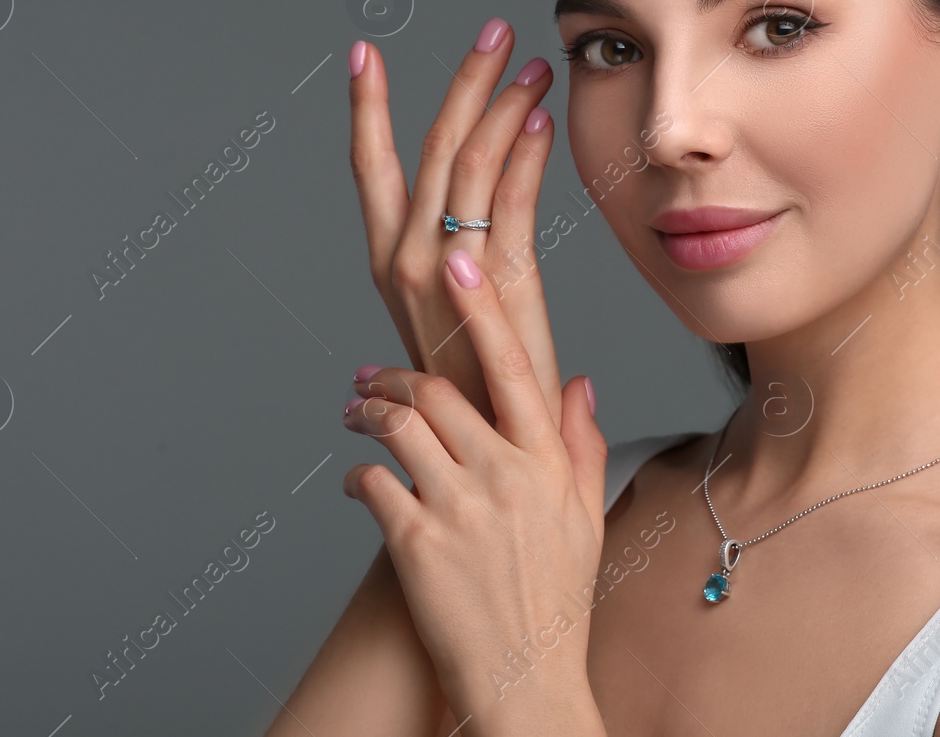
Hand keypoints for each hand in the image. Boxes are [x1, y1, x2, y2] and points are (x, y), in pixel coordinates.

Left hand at [341, 249, 608, 734]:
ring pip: (397, 426)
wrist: (525, 681)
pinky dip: (355, 477)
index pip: (514, 366)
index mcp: (546, 462)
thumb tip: (577, 381)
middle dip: (394, 373)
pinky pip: (370, 485)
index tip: (460, 258)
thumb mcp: (585, 516)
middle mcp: (504, 476)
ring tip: (354, 413)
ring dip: (367, 411)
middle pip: (437, 389)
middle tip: (369, 374)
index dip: (483, 309)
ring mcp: (457, 509)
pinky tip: (354, 485)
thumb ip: (580, 442)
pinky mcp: (415, 544)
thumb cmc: (555, 600)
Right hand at [348, 19, 563, 426]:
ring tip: (535, 65)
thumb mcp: (448, 313)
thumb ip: (449, 261)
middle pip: (433, 146)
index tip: (364, 53)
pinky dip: (526, 154)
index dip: (368, 107)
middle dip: (464, 79)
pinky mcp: (498, 282)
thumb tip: (451, 232)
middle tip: (495, 29)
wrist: (486, 451)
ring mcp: (449, 270)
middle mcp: (407, 259)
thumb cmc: (473, 384)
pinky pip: (510, 200)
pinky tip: (542, 121)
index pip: (370, 167)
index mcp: (388, 260)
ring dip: (505, 103)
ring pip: (472, 161)